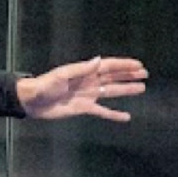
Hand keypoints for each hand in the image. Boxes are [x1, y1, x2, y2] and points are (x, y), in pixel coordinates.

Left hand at [18, 54, 148, 122]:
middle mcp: (89, 82)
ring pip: (111, 92)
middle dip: (129, 75)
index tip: (138, 65)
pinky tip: (125, 116)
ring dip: (126, 90)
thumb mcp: (63, 75)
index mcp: (85, 71)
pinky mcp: (84, 108)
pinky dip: (114, 114)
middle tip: (145, 74)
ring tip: (141, 89)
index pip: (109, 66)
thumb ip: (82, 69)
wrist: (33, 101)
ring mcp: (88, 95)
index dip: (124, 65)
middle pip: (113, 77)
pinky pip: (102, 111)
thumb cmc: (45, 85)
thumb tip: (99, 60)